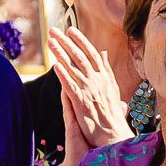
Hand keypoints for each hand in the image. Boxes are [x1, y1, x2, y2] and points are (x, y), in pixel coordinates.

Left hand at [47, 26, 129, 149]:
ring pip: (74, 68)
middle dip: (67, 42)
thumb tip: (103, 52)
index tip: (71, 29)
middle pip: (80, 57)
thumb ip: (106, 69)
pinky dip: (64, 75)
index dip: (81, 41)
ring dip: (61, 54)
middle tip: (54, 30)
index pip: (92, 54)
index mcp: (105, 77)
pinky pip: (71, 86)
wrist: (115, 136)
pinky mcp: (82, 103)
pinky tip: (55, 66)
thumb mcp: (112, 88)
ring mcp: (90, 91)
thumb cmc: (112, 115)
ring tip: (51, 42)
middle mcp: (98, 81)